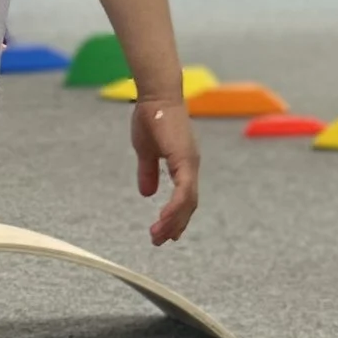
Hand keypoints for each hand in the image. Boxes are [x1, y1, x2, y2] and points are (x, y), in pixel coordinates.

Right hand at [131, 96, 199, 246]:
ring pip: (187, 202)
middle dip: (174, 225)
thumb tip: (147, 193)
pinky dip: (175, 208)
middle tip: (160, 241)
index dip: (176, 216)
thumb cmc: (151, 118)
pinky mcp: (184, 160)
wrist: (155, 97)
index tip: (165, 232)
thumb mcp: (146, 152)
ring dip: (173, 221)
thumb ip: (148, 172)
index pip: (184, 197)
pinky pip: (183, 191)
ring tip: (158, 236)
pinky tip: (163, 220)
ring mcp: (190, 163)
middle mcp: (190, 166)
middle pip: (188, 205)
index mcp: (183, 164)